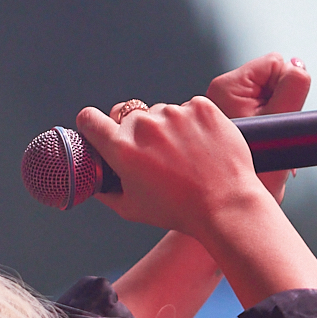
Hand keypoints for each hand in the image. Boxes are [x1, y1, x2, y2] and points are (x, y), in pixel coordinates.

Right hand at [76, 91, 316, 309]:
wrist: (226, 205)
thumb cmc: (178, 211)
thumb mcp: (132, 209)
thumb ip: (106, 191)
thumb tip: (95, 180)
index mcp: (122, 149)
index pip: (90, 119)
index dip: (92, 124)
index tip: (99, 129)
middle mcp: (145, 125)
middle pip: (130, 117)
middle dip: (138, 134)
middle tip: (158, 157)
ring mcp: (174, 113)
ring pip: (161, 113)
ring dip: (168, 128)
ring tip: (186, 156)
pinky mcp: (201, 106)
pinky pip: (188, 108)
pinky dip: (193, 122)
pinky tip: (201, 145)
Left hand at [207, 52, 309, 203]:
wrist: (232, 209)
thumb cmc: (258, 173)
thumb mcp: (284, 123)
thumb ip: (294, 87)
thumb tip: (296, 64)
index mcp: (226, 87)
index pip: (274, 64)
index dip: (288, 87)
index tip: (281, 117)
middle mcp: (218, 95)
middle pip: (269, 80)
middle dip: (280, 104)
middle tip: (273, 136)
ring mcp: (219, 111)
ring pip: (264, 97)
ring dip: (273, 118)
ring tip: (265, 146)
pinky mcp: (223, 125)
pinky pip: (255, 113)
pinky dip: (264, 129)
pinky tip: (259, 149)